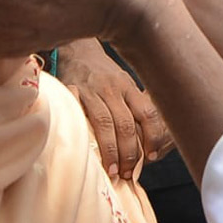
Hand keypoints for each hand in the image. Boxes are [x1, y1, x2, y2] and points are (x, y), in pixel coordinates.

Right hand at [59, 38, 173, 178]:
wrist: (78, 50)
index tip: (151, 156)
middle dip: (129, 152)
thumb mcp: (124, 84)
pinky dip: (84, 135)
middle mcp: (112, 88)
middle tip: (128, 173)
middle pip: (125, 123)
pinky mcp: (70, 92)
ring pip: (104, 123)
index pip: (147, 113)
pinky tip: (86, 152)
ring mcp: (90, 90)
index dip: (152, 136)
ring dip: (110, 150)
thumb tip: (147, 143)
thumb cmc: (104, 75)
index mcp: (128, 86)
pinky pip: (78, 115)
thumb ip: (133, 106)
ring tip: (112, 170)